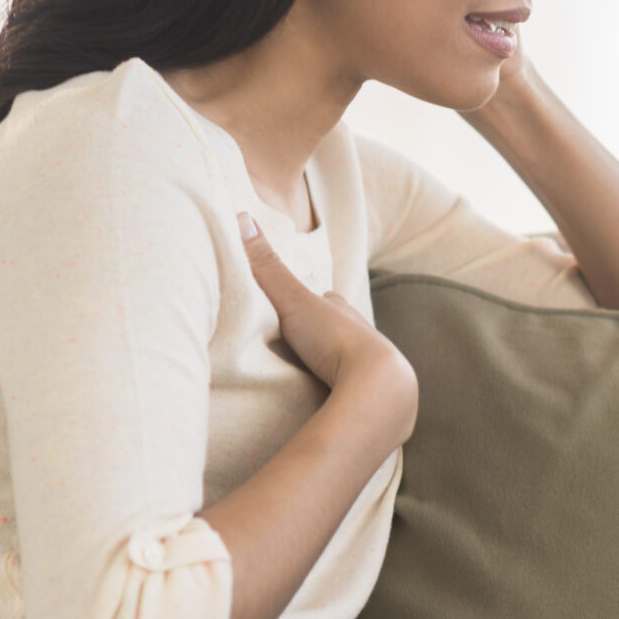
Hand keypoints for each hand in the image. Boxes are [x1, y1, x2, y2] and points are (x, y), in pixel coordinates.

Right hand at [240, 213, 406, 400]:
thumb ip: (267, 267)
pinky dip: (338, 392)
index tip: (285, 310)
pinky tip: (328, 401)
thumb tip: (242, 216)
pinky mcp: (371, 399)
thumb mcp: (293, 300)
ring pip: (344, 362)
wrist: (375, 387)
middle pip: (333, 332)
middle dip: (317, 336)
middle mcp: (362, 335)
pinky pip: (350, 391)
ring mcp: (370, 368)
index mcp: (344, 311)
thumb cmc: (335, 339)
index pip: (322, 302)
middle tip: (293, 346)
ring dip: (328, 367)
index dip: (303, 304)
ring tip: (307, 376)